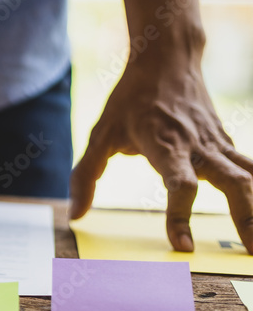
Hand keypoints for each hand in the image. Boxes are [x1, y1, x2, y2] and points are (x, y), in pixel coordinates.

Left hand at [69, 48, 252, 253]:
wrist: (167, 59)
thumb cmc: (130, 99)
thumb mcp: (99, 134)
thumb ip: (85, 176)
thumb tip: (75, 215)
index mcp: (166, 145)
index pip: (180, 185)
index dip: (182, 217)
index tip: (183, 247)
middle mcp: (198, 146)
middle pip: (234, 184)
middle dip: (246, 219)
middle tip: (250, 252)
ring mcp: (218, 143)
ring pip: (250, 177)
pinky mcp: (227, 142)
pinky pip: (251, 168)